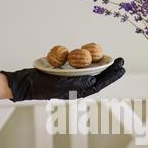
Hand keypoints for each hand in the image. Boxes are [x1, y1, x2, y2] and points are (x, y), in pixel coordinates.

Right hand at [1, 58, 124, 100]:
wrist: (25, 83)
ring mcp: (72, 80)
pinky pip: (80, 67)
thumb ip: (76, 82)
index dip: (111, 76)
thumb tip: (93, 79)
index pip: (99, 84)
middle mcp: (77, 87)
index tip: (121, 67)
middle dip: (110, 70)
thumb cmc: (41, 86)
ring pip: (90, 72)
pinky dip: (87, 61)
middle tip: (122, 61)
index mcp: (78, 92)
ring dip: (101, 64)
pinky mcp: (66, 73)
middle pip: (98, 77)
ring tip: (112, 58)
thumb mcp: (59, 85)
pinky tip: (93, 55)